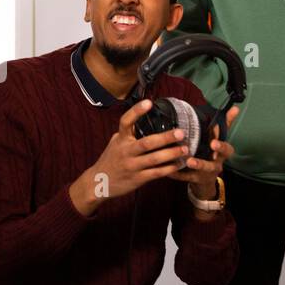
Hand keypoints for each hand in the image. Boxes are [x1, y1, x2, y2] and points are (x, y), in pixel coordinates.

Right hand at [68, 99, 189, 216]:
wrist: (99, 183)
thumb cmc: (110, 160)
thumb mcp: (115, 143)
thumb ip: (127, 133)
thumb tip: (141, 119)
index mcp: (120, 139)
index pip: (126, 122)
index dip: (136, 111)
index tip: (149, 102)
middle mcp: (126, 151)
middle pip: (147, 143)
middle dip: (165, 138)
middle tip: (181, 133)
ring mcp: (132, 166)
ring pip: (154, 159)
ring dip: (171, 154)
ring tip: (185, 149)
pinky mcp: (137, 179)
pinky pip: (156, 173)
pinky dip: (169, 168)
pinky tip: (179, 164)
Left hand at [178, 106, 238, 202]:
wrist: (205, 179)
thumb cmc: (212, 154)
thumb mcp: (219, 140)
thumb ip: (225, 124)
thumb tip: (235, 108)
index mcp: (221, 154)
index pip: (226, 150)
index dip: (221, 147)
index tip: (214, 143)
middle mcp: (214, 164)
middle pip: (214, 163)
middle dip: (209, 157)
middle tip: (199, 155)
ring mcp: (204, 173)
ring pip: (201, 171)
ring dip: (196, 165)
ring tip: (188, 161)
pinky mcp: (194, 179)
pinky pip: (185, 177)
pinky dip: (178, 174)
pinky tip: (169, 170)